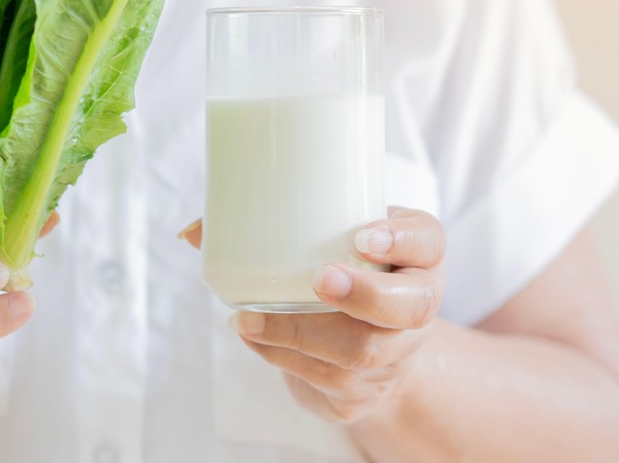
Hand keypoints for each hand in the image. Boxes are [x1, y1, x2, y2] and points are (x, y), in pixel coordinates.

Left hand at [181, 207, 445, 423]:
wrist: (373, 349)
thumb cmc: (344, 275)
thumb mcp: (331, 240)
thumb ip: (274, 225)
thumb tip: (192, 230)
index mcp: (417, 256)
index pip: (427, 241)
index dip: (401, 239)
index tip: (362, 236)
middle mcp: (416, 306)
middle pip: (408, 308)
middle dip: (363, 295)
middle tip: (320, 280)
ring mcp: (395, 355)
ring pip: (360, 353)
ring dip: (299, 334)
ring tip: (248, 319)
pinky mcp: (364, 392)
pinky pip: (327, 382)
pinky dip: (283, 357)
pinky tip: (254, 338)